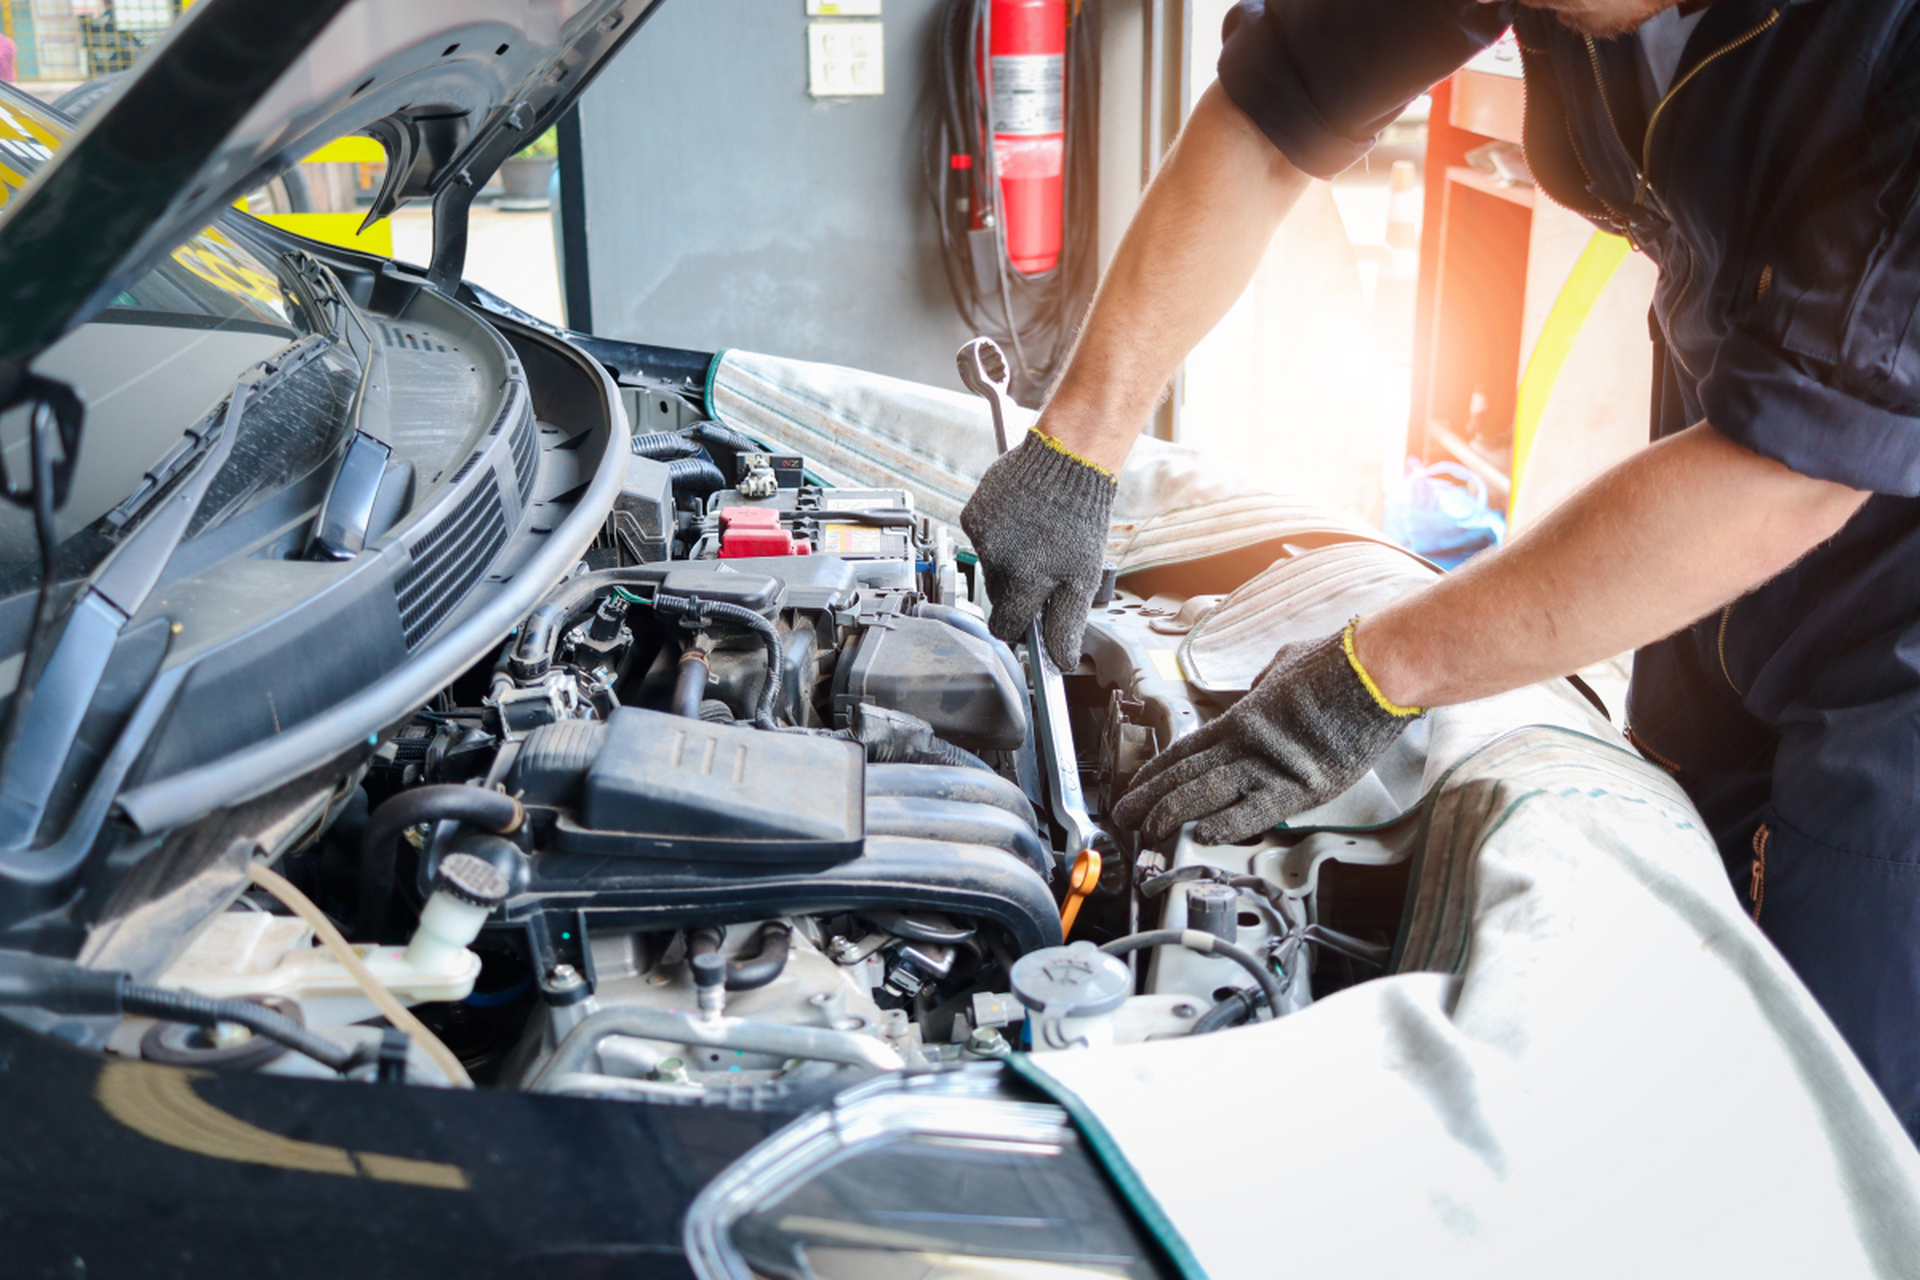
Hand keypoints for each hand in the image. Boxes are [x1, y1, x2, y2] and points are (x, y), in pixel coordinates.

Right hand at [960, 430, 1115, 670]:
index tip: (1027, 623)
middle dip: (1018, 589)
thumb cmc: (1080, 517)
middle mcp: (996, 560)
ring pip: (990, 566)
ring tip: (1036, 537)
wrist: (1069, 459)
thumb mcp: (1082, 579)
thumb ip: (1066, 624)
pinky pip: (982, 538)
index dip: (1018, 628)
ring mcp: (981, 535)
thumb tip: (1060, 661)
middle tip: (1044, 567)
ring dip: (1010, 560)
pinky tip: (1021, 520)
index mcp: (1023, 581)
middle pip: (999, 596)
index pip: (1006, 626)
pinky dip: (999, 534)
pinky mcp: (973, 513)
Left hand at [1112, 623, 1422, 843]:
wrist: (1375, 671)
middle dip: (1151, 797)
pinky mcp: (1301, 785)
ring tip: (1148, 831)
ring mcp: (1272, 765)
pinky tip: (1202, 835)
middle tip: (1126, 816)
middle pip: (1187, 774)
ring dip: (1173, 813)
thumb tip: (1262, 686)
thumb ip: (1267, 681)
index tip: (1137, 785)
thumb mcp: (1288, 663)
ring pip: (1207, 792)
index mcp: (1245, 717)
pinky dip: (1228, 824)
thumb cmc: (1339, 662)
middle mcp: (1249, 743)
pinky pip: (1257, 811)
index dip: (1157, 769)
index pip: (1187, 748)